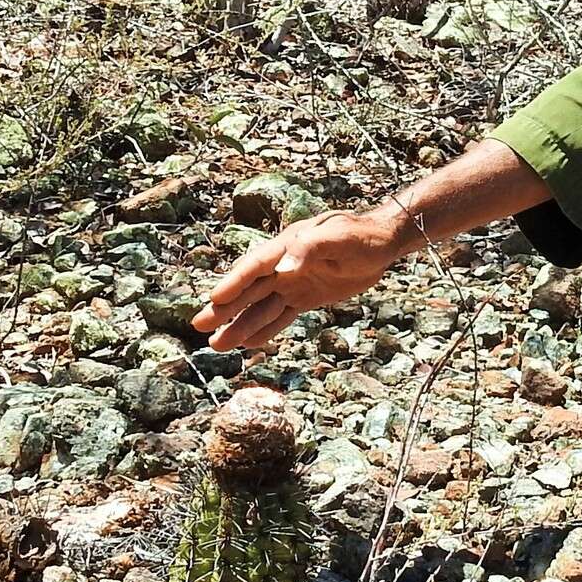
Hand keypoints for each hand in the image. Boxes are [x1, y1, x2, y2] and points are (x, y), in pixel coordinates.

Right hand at [192, 209, 402, 350]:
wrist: (383, 244)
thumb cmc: (361, 236)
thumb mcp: (339, 238)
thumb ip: (311, 248)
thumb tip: (284, 267)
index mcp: (288, 246)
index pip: (256, 267)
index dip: (234, 283)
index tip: (214, 300)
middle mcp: (284, 265)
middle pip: (249, 290)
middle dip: (224, 309)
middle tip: (198, 326)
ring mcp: (292, 283)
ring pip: (261, 308)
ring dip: (239, 325)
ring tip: (216, 345)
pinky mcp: (305, 297)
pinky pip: (281, 316)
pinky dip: (265, 329)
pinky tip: (248, 344)